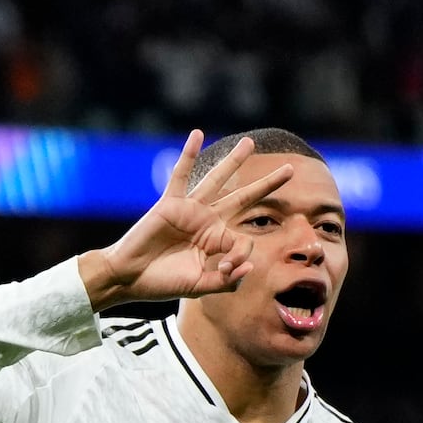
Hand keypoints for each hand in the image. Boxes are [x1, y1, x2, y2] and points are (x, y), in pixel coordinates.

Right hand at [79, 131, 295, 308]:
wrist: (131, 278)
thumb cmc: (164, 283)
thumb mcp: (201, 288)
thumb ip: (228, 280)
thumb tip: (250, 263)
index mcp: (217, 241)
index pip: (244, 240)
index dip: (240, 257)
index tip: (226, 271)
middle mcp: (208, 221)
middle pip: (244, 198)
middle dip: (268, 184)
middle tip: (291, 169)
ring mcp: (190, 210)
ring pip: (218, 180)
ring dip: (234, 161)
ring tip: (250, 143)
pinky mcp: (170, 203)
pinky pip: (181, 174)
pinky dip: (189, 154)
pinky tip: (198, 134)